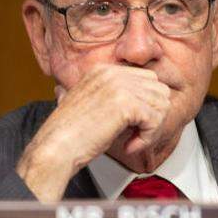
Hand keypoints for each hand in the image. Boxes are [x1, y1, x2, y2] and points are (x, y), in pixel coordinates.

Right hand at [16, 64, 171, 201]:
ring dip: (152, 128)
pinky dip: (147, 138)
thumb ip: (113, 97)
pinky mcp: (125, 104)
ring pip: (161, 104)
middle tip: (139, 134)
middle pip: (159, 89)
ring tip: (134, 141)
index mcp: (103, 70)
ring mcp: (119, 86)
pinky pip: (155, 120)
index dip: (147, 104)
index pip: (147, 79)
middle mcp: (112, 73)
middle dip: (154, 115)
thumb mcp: (92, 105)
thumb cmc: (70, 134)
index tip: (135, 124)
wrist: (56, 147)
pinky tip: (131, 146)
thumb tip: (141, 105)